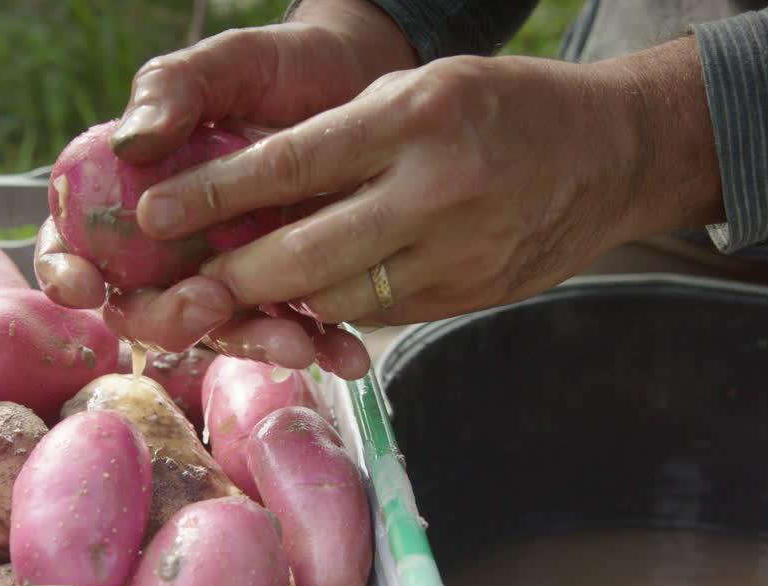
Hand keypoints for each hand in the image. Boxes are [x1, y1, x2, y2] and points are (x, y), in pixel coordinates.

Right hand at [34, 0, 415, 378]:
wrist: (356, 75)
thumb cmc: (275, 67)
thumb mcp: (223, 63)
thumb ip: (171, 91)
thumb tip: (131, 142)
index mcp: (129, 195)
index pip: (73, 245)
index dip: (65, 273)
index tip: (84, 287)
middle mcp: (171, 249)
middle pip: (142, 309)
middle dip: (168, 320)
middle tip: (209, 303)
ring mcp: (231, 273)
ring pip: (221, 329)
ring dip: (251, 344)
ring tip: (294, 345)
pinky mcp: (289, 287)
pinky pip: (293, 328)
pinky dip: (318, 345)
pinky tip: (344, 353)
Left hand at [135, 37, 724, 329]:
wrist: (614, 152)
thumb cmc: (505, 106)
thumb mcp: (423, 90)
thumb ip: (346, 137)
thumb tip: (257, 187)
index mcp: (413, 117)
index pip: (291, 162)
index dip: (213, 195)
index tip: (153, 214)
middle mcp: (434, 189)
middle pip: (305, 253)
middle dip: (231, 280)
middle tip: (175, 292)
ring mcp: (458, 250)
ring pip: (339, 297)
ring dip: (279, 305)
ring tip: (228, 304)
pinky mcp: (470, 294)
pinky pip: (383, 313)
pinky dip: (337, 311)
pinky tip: (306, 306)